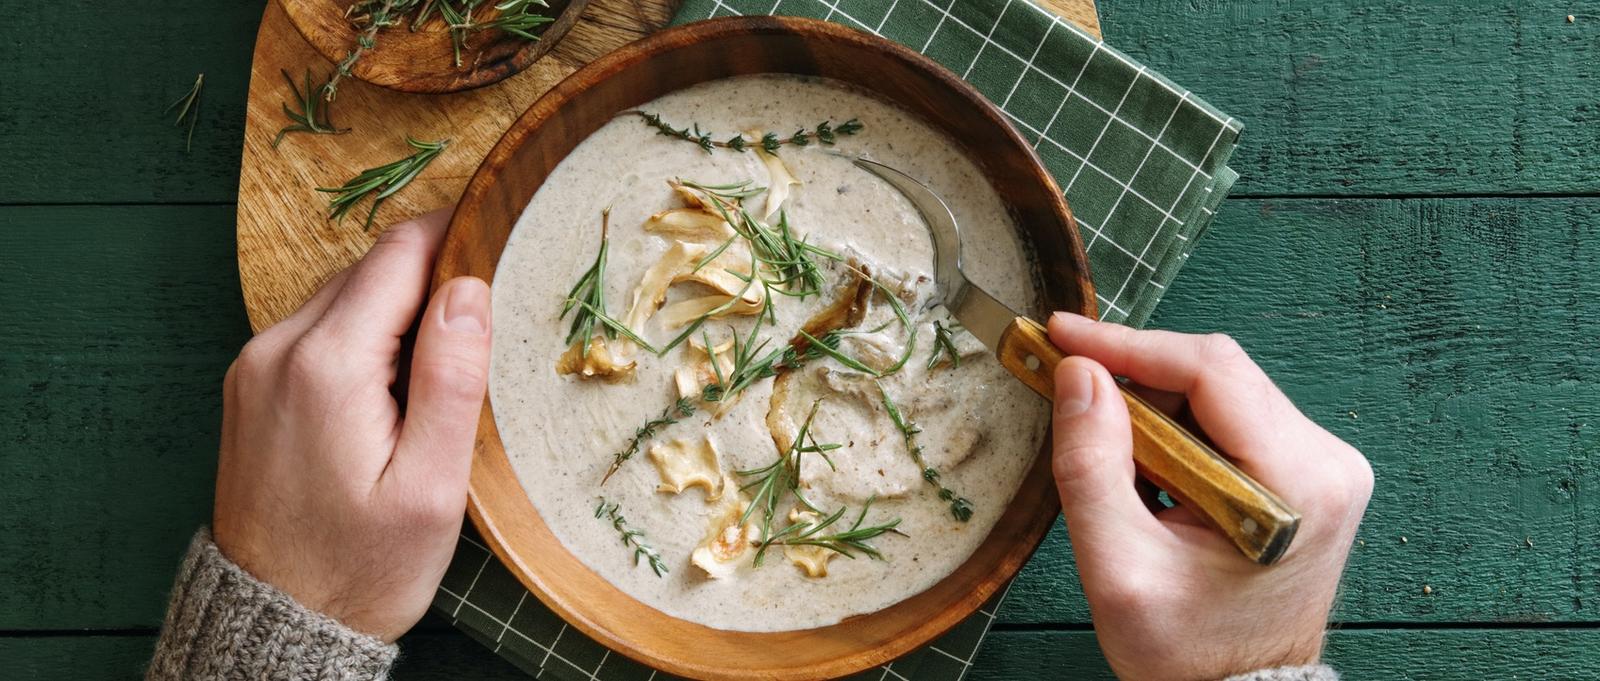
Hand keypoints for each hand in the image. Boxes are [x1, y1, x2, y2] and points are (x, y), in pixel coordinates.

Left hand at [212, 211, 490, 641]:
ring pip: (343, 298)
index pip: (399, 256)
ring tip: (446, 359)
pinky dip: (363, 336)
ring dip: (397, 309)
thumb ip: (450, 378)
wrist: (277, 621)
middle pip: (369, 271)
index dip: (456, 233)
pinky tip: (394, 385)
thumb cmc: (363, 565)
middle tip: (489, 312)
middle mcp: (277, 350)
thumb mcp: (430, 484)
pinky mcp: (250, 388)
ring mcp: (254, 367)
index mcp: (327, 364)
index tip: (502, 233)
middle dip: (431, 277)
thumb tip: (469, 288)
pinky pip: (317, 331)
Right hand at [1047, 312, 1371, 680]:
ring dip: (1154, 405)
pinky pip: (1232, 417)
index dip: (1128, 346)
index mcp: (1297, 483)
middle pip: (1217, 372)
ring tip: (1112, 455)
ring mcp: (1323, 465)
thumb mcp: (1118, 568)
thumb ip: (1092, 468)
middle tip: (1070, 392)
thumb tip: (1080, 376)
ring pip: (1221, 390)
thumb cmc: (1186, 651)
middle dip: (1136, 377)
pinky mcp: (1307, 472)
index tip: (1063, 336)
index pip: (1210, 371)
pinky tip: (1148, 465)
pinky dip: (1179, 426)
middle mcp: (1327, 462)